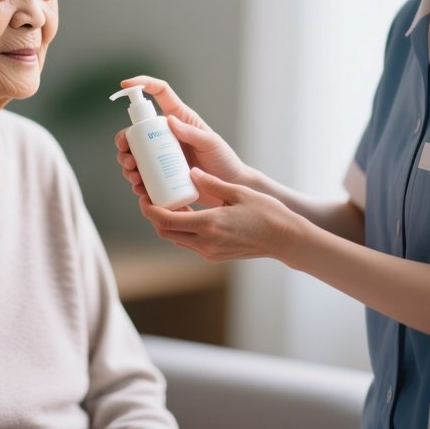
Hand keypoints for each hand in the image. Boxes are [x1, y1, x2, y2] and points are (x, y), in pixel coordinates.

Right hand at [114, 76, 250, 206]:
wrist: (227, 190)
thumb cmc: (224, 160)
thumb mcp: (210, 143)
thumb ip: (192, 132)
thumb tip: (169, 120)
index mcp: (178, 118)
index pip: (159, 93)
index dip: (142, 84)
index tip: (124, 85)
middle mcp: (166, 134)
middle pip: (136, 130)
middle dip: (124, 141)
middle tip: (127, 156)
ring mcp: (161, 155)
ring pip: (134, 153)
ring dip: (126, 163)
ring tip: (134, 175)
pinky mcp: (161, 174)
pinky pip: (141, 176)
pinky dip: (135, 181)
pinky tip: (139, 187)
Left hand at [139, 168, 304, 262]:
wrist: (285, 239)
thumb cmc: (266, 213)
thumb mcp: (237, 192)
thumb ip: (211, 183)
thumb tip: (190, 173)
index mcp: (208, 225)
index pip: (165, 220)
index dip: (149, 209)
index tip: (144, 195)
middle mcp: (205, 242)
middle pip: (165, 232)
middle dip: (154, 216)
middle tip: (152, 197)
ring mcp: (210, 252)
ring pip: (176, 239)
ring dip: (168, 223)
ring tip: (170, 202)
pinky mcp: (215, 255)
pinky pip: (190, 243)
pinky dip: (183, 229)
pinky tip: (188, 212)